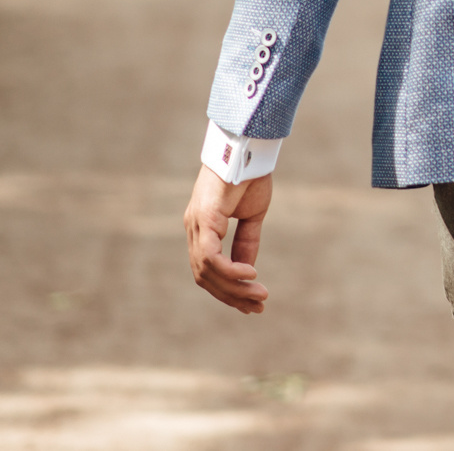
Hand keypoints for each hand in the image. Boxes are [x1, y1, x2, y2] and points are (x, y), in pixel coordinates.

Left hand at [184, 166, 273, 312]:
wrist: (248, 147)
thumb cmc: (249, 175)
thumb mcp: (251, 216)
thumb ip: (247, 242)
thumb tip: (246, 270)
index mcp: (202, 229)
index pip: (208, 270)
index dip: (228, 290)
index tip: (251, 303)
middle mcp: (194, 230)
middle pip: (205, 277)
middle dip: (232, 296)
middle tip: (258, 306)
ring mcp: (196, 225)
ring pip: (207, 271)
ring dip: (234, 287)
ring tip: (260, 295)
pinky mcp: (204, 219)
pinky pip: (211, 256)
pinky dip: (230, 270)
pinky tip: (250, 275)